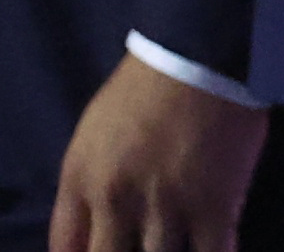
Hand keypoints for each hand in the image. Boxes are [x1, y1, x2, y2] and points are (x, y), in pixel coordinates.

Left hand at [51, 54, 270, 251]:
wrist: (202, 53)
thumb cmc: (144, 86)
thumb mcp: (92, 133)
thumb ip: (87, 183)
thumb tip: (96, 224)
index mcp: (81, 181)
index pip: (65, 249)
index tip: (106, 249)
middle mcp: (117, 201)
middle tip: (139, 246)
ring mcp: (167, 205)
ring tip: (176, 243)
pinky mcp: (216, 203)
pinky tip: (213, 248)